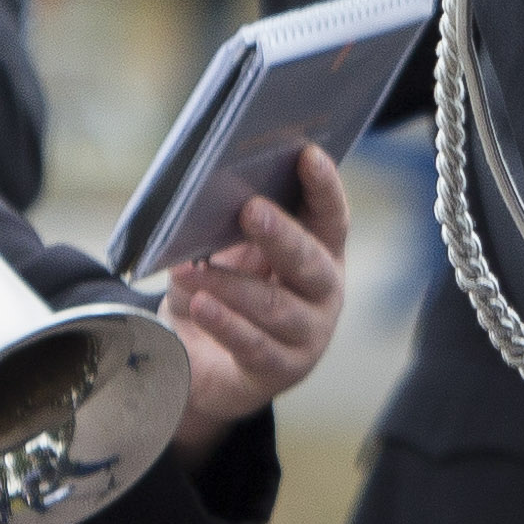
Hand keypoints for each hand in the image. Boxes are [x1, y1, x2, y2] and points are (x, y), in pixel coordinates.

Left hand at [163, 144, 349, 445]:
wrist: (202, 366)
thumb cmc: (221, 294)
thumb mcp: (222, 254)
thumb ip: (224, 229)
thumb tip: (201, 201)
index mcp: (319, 252)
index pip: (330, 216)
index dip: (324, 186)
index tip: (307, 153)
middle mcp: (324, 292)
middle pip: (309, 260)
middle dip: (281, 234)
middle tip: (250, 209)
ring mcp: (308, 335)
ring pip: (275, 306)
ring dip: (231, 284)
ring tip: (193, 269)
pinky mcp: (281, 370)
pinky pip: (254, 345)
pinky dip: (225, 324)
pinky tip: (201, 305)